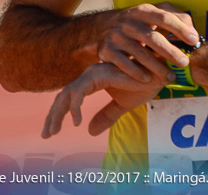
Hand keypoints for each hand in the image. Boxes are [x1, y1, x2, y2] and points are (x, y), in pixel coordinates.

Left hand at [42, 62, 169, 137]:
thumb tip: (89, 132)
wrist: (161, 72)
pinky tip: (75, 121)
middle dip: (52, 116)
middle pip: (63, 96)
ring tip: (54, 131)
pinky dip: (75, 106)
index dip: (57, 115)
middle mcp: (90, 75)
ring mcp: (94, 73)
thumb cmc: (144, 83)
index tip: (50, 132)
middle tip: (46, 135)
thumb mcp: (122, 106)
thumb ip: (106, 116)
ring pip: (67, 93)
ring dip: (58, 113)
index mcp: (93, 81)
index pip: (69, 98)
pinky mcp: (100, 74)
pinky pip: (80, 91)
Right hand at [97, 2, 198, 81]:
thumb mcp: (155, 13)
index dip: (180, 28)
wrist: (104, 27)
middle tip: (185, 63)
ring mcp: (116, 36)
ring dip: (156, 67)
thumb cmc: (140, 22)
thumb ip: (177, 17)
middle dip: (170, 51)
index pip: (164, 17)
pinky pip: (123, 63)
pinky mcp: (106, 50)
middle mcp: (129, 22)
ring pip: (139, 52)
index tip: (194, 41)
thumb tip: (193, 32)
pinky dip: (136, 72)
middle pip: (152, 37)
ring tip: (170, 77)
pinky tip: (148, 80)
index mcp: (144, 10)